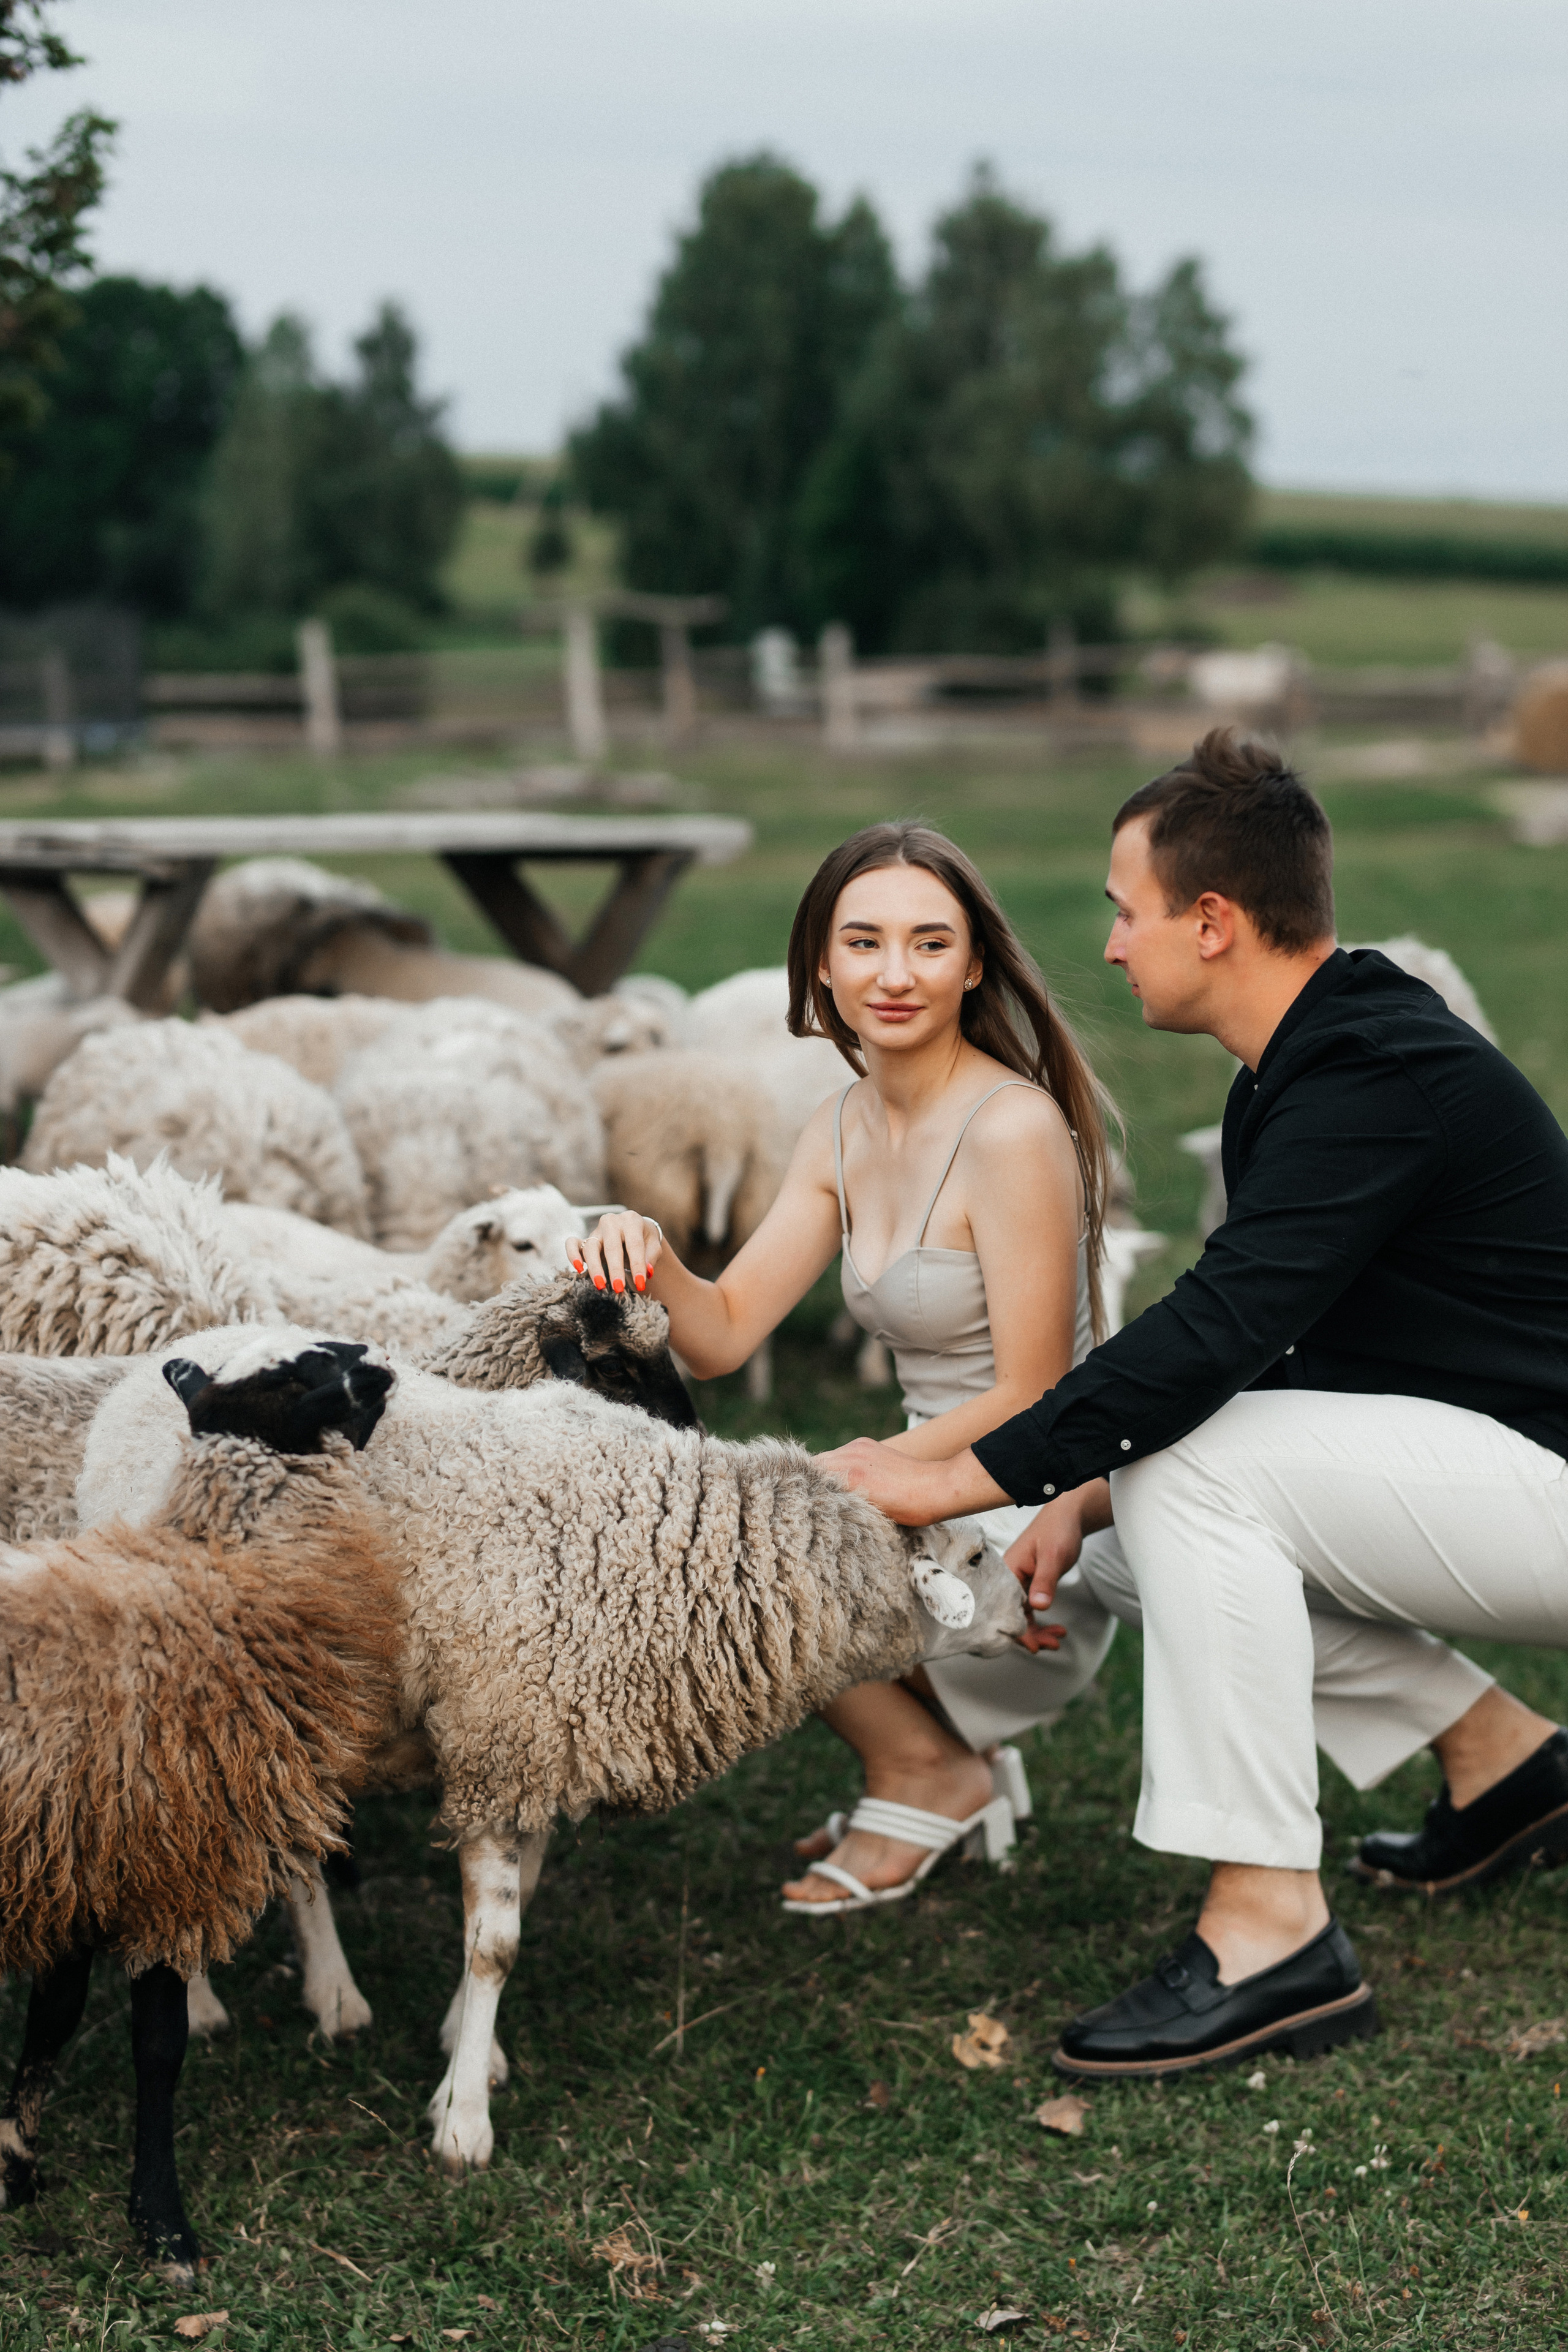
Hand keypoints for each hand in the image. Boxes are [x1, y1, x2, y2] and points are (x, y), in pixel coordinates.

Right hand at [569, 1210, 662, 1295]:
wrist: (634, 1229)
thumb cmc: (645, 1239)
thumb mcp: (654, 1245)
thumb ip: (651, 1257)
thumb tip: (648, 1271)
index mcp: (631, 1220)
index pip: (634, 1244)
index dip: (638, 1265)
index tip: (641, 1284)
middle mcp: (611, 1222)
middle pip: (612, 1247)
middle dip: (615, 1269)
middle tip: (619, 1288)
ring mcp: (596, 1230)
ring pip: (591, 1248)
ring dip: (595, 1268)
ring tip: (601, 1285)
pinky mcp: (585, 1238)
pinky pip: (572, 1243)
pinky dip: (572, 1254)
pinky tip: (579, 1268)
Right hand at [814, 1437, 953, 1526]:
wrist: (938, 1488)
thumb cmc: (909, 1508)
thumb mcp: (870, 1514)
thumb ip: (841, 1502)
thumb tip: (821, 1502)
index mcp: (850, 1475)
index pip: (808, 1474)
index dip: (801, 1488)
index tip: (799, 1502)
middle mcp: (851, 1455)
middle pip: (815, 1465)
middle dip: (811, 1481)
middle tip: (811, 1499)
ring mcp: (860, 1447)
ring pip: (828, 1459)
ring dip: (826, 1473)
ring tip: (830, 1491)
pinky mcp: (867, 1444)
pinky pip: (842, 1453)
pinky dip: (840, 1466)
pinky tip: (849, 1480)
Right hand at [1005, 1493, 1085, 1652]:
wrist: (1067, 1517)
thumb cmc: (1057, 1531)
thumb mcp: (1053, 1556)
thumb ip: (1045, 1581)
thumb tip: (1038, 1608)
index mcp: (1007, 1572)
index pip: (1005, 1608)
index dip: (1017, 1630)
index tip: (1034, 1646)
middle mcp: (1008, 1579)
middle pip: (1012, 1615)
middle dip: (1030, 1635)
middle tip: (1052, 1646)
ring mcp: (1018, 1583)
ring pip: (1023, 1615)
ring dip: (1038, 1631)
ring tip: (1058, 1640)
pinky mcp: (1029, 1585)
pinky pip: (1031, 1609)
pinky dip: (1042, 1621)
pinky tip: (1057, 1629)